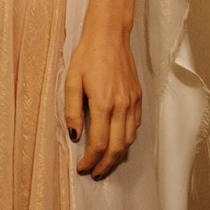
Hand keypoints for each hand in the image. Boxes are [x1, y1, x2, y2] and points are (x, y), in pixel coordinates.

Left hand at [64, 27, 141, 179]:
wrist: (110, 36)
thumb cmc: (87, 56)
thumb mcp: (71, 82)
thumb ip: (72, 111)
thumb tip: (74, 136)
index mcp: (103, 105)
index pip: (99, 144)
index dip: (90, 161)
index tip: (82, 169)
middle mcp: (122, 107)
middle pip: (117, 148)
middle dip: (105, 165)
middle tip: (94, 173)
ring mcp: (133, 102)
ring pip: (129, 139)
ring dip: (117, 155)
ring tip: (104, 162)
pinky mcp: (138, 97)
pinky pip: (135, 126)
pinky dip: (126, 139)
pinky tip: (116, 141)